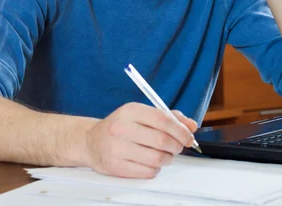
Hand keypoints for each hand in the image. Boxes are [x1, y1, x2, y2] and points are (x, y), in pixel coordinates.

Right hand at [83, 102, 197, 178]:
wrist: (91, 141)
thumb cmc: (121, 127)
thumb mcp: (141, 115)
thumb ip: (168, 117)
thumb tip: (191, 125)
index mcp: (130, 111)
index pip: (162, 119)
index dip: (180, 130)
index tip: (188, 136)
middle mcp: (121, 128)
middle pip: (161, 140)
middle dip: (176, 146)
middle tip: (178, 147)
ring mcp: (117, 148)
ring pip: (156, 158)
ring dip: (167, 159)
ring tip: (164, 155)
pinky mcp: (115, 166)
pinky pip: (147, 171)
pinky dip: (155, 169)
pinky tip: (151, 162)